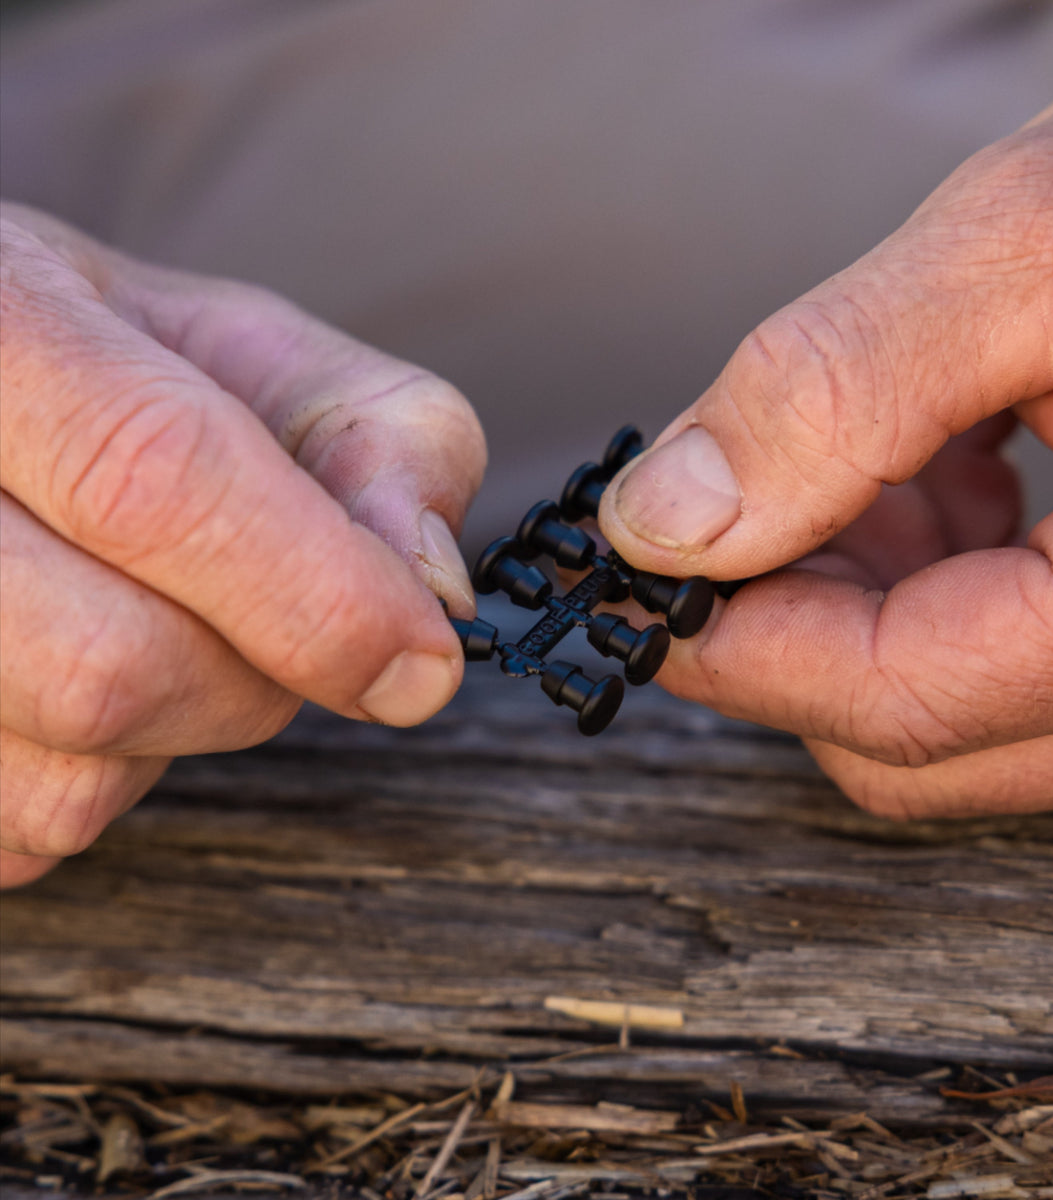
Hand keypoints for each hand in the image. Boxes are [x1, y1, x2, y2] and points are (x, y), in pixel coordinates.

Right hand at [0, 204, 484, 885]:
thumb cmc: (118, 367)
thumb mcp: (261, 352)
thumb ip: (382, 439)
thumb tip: (430, 590)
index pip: (153, 479)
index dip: (317, 594)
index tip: (421, 666)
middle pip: (108, 666)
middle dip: (256, 681)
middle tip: (274, 620)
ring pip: (64, 779)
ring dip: (176, 736)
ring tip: (149, 621)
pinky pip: (18, 834)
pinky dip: (100, 776)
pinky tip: (82, 671)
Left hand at [600, 33, 1052, 816]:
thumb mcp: (1042, 239)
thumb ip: (838, 390)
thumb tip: (666, 524)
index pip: (898, 698)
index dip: (730, 644)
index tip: (624, 575)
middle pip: (914, 737)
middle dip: (788, 620)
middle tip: (733, 494)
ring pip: (950, 713)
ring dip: (856, 599)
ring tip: (865, 453)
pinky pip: (1007, 674)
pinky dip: (926, 591)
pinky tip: (930, 480)